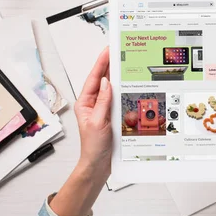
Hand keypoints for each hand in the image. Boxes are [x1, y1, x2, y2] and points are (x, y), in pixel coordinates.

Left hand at [50, 47, 111, 215]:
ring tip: (125, 62)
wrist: (98, 165)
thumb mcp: (97, 122)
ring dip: (118, 76)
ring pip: (111, 88)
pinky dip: (124, 90)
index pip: (93, 78)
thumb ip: (103, 101)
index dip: (101, 63)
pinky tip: (130, 83)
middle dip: (110, 65)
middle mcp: (93, 103)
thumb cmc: (93, 147)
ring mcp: (103, 109)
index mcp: (85, 103)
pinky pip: (119, 99)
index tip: (107, 50)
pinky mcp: (112, 115)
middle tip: (119, 50)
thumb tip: (105, 82)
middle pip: (102, 79)